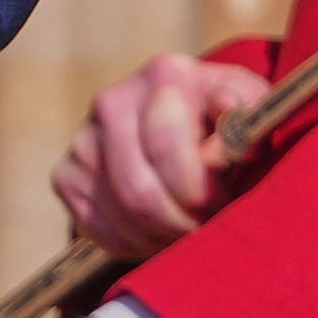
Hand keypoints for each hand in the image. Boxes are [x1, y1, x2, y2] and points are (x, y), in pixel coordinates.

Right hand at [51, 53, 271, 257]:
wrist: (185, 126)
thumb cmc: (226, 123)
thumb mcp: (252, 110)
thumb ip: (246, 113)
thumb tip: (225, 110)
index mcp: (165, 75)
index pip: (167, 147)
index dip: (200, 191)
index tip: (223, 201)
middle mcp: (113, 100)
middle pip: (139, 191)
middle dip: (180, 222)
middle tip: (206, 226)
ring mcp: (83, 138)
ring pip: (121, 215)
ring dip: (162, 237)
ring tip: (188, 229)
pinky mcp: (65, 174)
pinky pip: (96, 228)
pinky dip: (133, 243)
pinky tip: (159, 229)